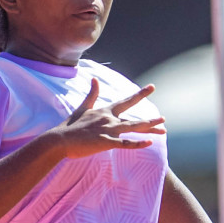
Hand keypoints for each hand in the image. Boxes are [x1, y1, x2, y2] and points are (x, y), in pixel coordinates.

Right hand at [48, 79, 164, 158]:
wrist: (59, 140)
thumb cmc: (69, 126)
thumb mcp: (82, 108)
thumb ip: (91, 94)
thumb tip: (95, 79)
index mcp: (105, 111)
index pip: (126, 101)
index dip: (140, 94)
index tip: (152, 88)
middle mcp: (109, 118)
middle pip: (134, 118)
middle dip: (150, 119)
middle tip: (164, 119)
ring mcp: (107, 130)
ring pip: (133, 128)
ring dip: (149, 128)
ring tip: (163, 128)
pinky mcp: (105, 142)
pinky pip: (124, 143)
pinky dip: (137, 144)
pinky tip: (149, 144)